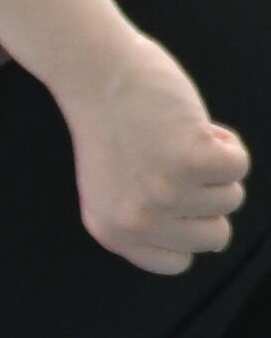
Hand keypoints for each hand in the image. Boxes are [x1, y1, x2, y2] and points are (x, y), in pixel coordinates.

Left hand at [65, 32, 246, 274]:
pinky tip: (189, 126)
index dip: (186, 226)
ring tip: (173, 139)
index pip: (177, 263)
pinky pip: (240, 165)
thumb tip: (208, 241)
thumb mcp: (114, 189)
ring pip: (232, 197)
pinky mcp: (192, 161)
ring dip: (212, 165)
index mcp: (112, 233)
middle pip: (214, 237)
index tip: (172, 198)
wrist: (96, 74)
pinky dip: (224, 141)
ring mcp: (165, 193)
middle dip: (206, 198)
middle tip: (170, 163)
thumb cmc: (111, 126)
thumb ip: (149, 221)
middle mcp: (136, 221)